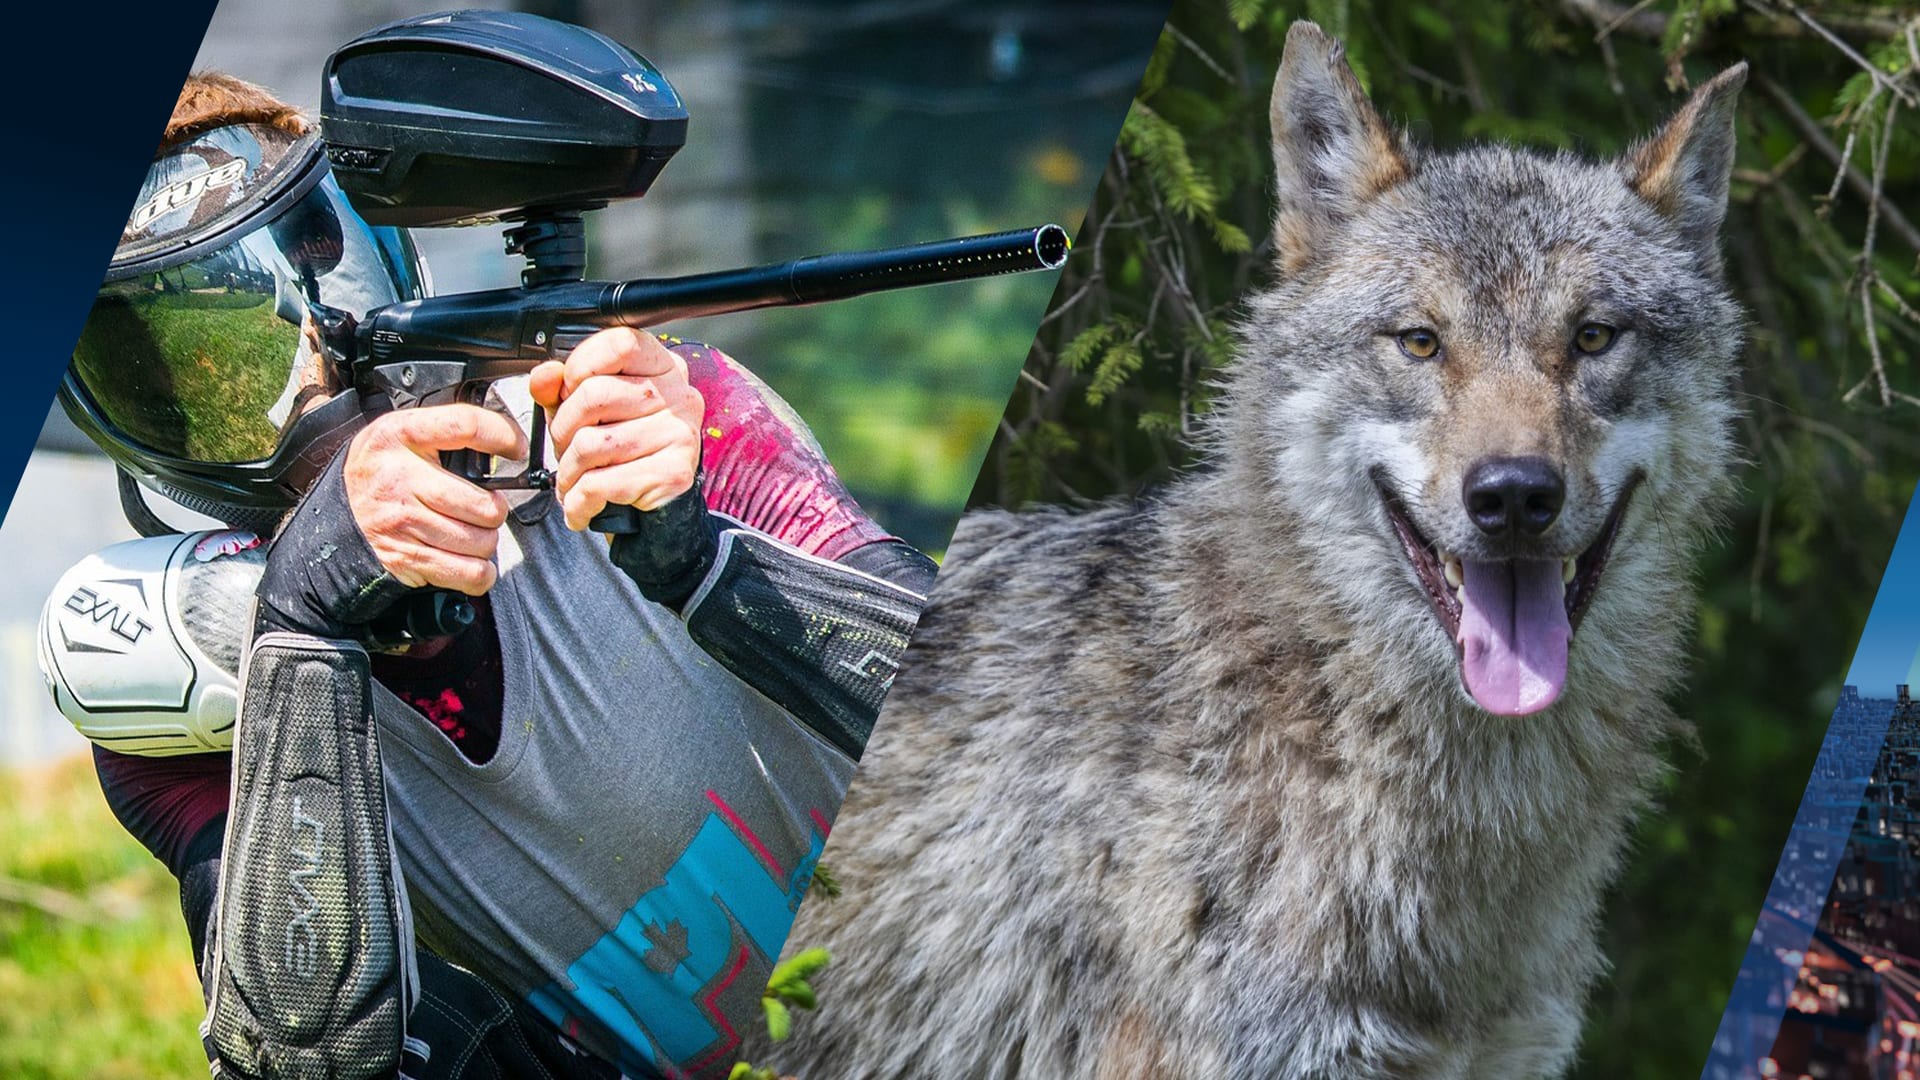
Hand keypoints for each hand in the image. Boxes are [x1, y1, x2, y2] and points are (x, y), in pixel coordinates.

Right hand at [342, 404, 526, 595]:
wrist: (335, 519)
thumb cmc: (381, 475)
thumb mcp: (400, 436)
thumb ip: (444, 433)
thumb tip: (502, 444)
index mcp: (401, 435)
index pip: (465, 425)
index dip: (502, 434)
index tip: (515, 447)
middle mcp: (400, 477)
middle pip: (485, 504)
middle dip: (495, 509)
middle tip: (483, 507)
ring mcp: (403, 521)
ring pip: (483, 542)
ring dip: (486, 541)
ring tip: (470, 531)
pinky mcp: (408, 558)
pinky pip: (471, 573)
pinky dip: (480, 573)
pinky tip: (468, 559)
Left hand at [529, 327, 704, 530]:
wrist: (655, 512)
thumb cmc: (619, 454)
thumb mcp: (584, 413)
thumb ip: (559, 389)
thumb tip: (544, 375)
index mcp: (661, 367)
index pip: (621, 343)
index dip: (582, 364)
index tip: (568, 390)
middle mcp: (679, 395)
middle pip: (596, 394)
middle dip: (563, 429)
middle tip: (566, 448)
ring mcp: (680, 433)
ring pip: (592, 443)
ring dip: (568, 471)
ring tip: (573, 480)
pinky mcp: (674, 473)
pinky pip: (601, 482)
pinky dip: (578, 501)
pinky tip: (582, 505)